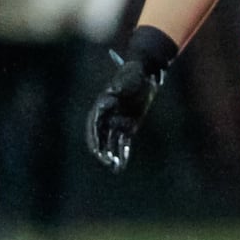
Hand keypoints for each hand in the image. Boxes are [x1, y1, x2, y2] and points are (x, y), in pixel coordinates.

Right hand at [85, 58, 161, 173]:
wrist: (145, 73)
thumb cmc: (134, 73)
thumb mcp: (128, 77)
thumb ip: (120, 85)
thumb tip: (113, 92)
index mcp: (101, 106)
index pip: (94, 125)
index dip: (94, 138)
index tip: (96, 150)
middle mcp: (106, 117)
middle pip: (100, 137)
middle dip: (102, 150)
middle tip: (105, 161)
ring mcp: (116, 123)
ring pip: (110, 143)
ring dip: (111, 155)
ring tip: (114, 167)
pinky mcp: (128, 127)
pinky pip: (123, 143)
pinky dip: (122, 154)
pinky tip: (121, 165)